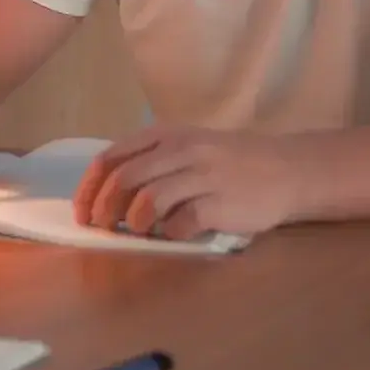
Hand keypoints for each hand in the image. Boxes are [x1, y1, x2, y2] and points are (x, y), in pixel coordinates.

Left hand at [74, 126, 297, 241]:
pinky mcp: (220, 204)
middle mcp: (182, 150)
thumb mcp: (188, 147)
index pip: (112, 157)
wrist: (288, 169)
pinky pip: (181, 222)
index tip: (81, 211)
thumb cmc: (231, 161)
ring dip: (132, 222)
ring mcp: (202, 176)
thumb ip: (151, 162)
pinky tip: (175, 234)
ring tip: (136, 232)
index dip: (89, 187)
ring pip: (148, 199)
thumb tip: (106, 196)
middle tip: (100, 228)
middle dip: (103, 208)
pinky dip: (169, 234)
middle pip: (124, 179)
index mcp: (166, 135)